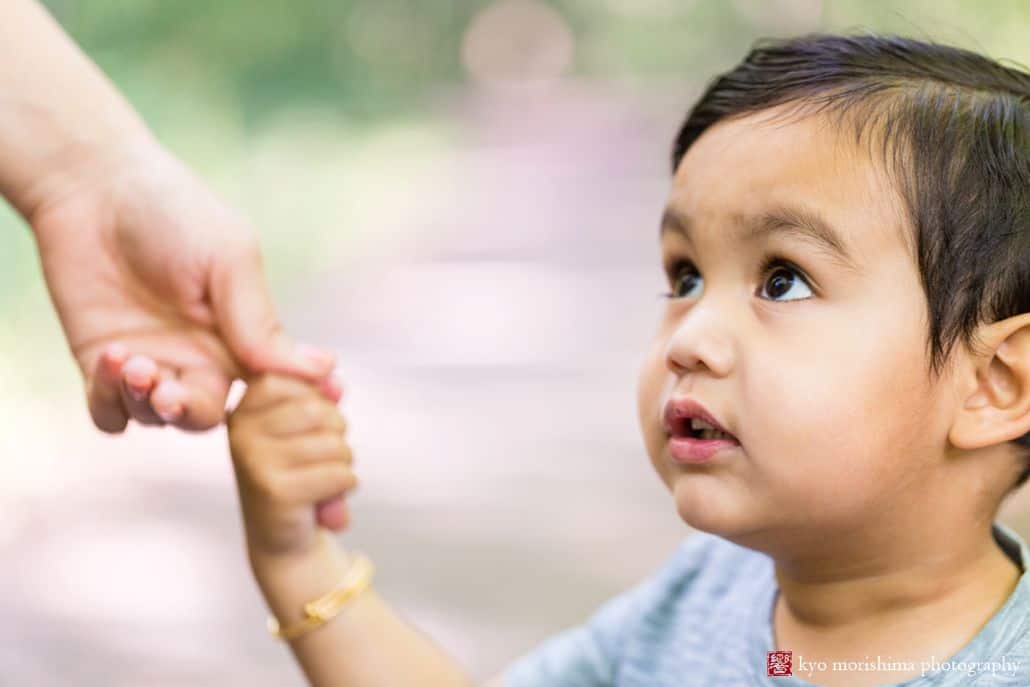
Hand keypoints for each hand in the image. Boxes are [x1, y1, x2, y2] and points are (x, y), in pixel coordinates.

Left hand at [27, 139, 336, 431]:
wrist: (91, 187)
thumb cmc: (174, 213)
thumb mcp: (229, 260)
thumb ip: (261, 322)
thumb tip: (321, 369)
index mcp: (242, 337)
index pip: (273, 391)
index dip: (285, 409)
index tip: (290, 409)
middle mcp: (200, 358)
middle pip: (208, 418)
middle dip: (191, 412)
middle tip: (171, 392)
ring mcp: (151, 363)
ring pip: (159, 420)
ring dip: (147, 402)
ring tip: (133, 361)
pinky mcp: (100, 365)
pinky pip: (110, 416)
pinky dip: (110, 403)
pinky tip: (112, 359)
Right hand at [227, 373, 357, 559]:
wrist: (283, 536)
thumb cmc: (299, 471)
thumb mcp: (309, 425)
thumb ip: (321, 395)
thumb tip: (335, 382)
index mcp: (245, 408)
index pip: (292, 378)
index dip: (319, 398)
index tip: (312, 423)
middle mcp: (242, 432)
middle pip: (317, 409)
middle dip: (336, 431)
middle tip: (321, 455)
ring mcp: (255, 462)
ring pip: (334, 444)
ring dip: (344, 462)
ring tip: (322, 476)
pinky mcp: (275, 492)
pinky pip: (339, 475)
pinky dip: (345, 485)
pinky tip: (325, 496)